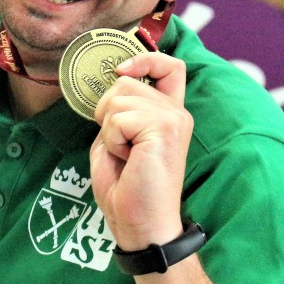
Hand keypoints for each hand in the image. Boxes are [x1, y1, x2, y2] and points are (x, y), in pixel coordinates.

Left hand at [90, 52, 192, 249]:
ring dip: (109, 130)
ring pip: (118, 97)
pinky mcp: (165, 129)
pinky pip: (119, 118)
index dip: (143, 58)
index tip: (121, 71)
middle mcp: (176, 112)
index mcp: (168, 114)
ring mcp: (173, 118)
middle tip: (122, 147)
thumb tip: (113, 81)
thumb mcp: (117, 140)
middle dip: (107, 112)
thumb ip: (120, 111)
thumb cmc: (126, 189)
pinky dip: (113, 140)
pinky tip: (128, 161)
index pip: (170, 65)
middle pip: (125, 81)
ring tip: (127, 156)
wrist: (139, 225)